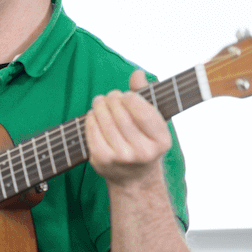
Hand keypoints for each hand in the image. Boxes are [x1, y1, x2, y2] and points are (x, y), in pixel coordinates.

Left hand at [85, 69, 171, 187]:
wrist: (133, 178)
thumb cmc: (144, 141)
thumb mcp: (153, 122)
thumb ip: (147, 95)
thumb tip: (137, 73)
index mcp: (162, 141)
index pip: (144, 112)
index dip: (132, 98)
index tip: (127, 95)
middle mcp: (143, 152)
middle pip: (121, 115)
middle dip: (113, 100)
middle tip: (111, 95)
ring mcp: (121, 158)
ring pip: (105, 122)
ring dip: (99, 106)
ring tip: (100, 100)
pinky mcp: (102, 160)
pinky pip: (92, 132)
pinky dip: (90, 119)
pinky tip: (93, 114)